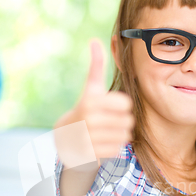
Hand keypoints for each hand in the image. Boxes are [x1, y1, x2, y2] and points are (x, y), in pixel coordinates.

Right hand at [54, 39, 134, 162]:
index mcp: (90, 102)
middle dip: (122, 122)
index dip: (122, 106)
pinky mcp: (91, 154)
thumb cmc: (85, 110)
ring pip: (125, 136)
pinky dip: (113, 148)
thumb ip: (96, 66)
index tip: (110, 107)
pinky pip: (118, 150)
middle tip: (108, 122)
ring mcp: (88, 139)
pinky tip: (102, 144)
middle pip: (128, 121)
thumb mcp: (90, 89)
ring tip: (105, 132)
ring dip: (119, 135)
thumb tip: (95, 41)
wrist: (66, 139)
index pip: (127, 104)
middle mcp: (88, 120)